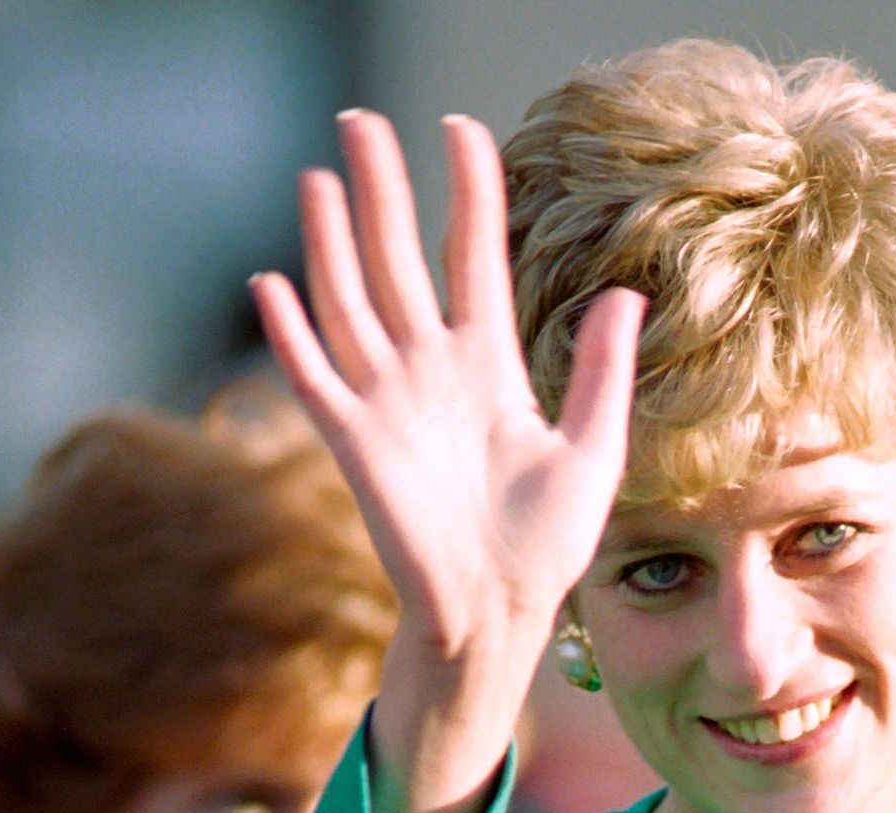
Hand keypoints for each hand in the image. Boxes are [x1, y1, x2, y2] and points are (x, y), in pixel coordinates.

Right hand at [252, 112, 644, 652]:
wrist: (498, 609)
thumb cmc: (548, 540)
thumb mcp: (593, 447)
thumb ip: (602, 369)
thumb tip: (626, 291)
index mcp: (489, 364)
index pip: (472, 256)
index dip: (468, 193)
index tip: (460, 131)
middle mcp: (430, 370)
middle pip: (397, 259)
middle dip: (380, 190)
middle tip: (361, 120)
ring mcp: (387, 402)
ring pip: (348, 301)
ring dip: (330, 241)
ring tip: (319, 177)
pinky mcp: (354, 443)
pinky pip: (314, 377)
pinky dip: (289, 334)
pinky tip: (269, 283)